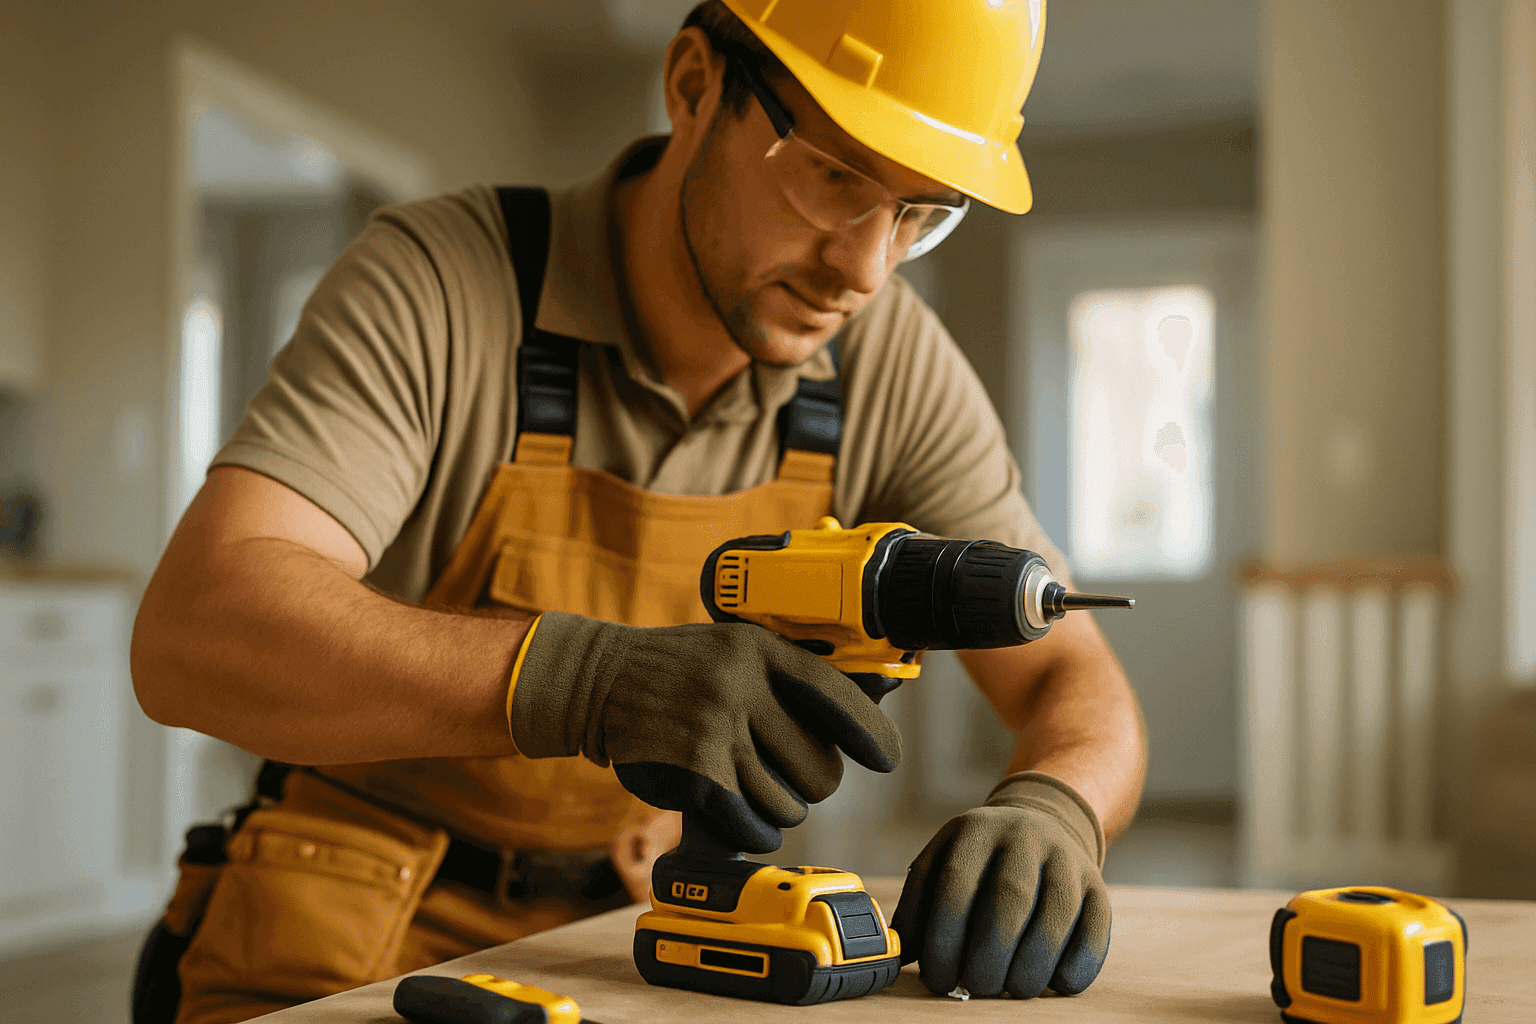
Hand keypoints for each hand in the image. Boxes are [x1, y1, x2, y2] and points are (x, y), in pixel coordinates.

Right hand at [507, 612, 901, 853]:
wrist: (598, 682)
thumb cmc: (679, 668)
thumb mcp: (733, 647)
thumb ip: (788, 670)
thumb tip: (871, 695)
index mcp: (756, 649)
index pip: (832, 695)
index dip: (867, 732)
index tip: (887, 758)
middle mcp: (738, 685)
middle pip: (818, 766)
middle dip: (811, 782)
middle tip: (787, 774)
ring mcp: (714, 730)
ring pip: (787, 802)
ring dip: (776, 808)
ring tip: (750, 785)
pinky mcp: (694, 774)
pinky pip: (752, 824)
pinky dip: (754, 831)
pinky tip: (742, 816)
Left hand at [891, 771, 1109, 997]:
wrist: (1039, 826)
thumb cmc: (978, 862)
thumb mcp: (940, 863)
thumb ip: (918, 905)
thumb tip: (903, 955)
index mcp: (976, 830)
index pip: (956, 886)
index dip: (945, 940)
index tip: (939, 979)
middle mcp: (1025, 836)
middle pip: (1010, 901)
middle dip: (989, 957)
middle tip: (976, 987)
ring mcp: (1067, 859)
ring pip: (1055, 918)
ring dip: (1030, 968)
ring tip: (1009, 989)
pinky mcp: (1099, 885)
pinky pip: (1095, 931)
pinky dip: (1075, 967)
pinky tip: (1052, 983)